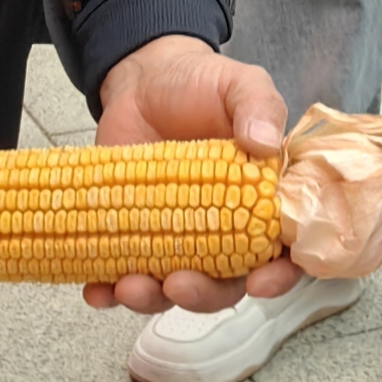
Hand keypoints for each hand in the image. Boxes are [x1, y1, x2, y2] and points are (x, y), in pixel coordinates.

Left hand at [81, 34, 296, 315]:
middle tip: (179, 283)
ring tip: (127, 287)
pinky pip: (125, 275)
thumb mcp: (239, 84)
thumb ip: (259, 107)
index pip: (285, 252)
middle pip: (227, 284)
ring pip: (175, 289)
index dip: (280, 276)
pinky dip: (110, 291)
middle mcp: (226, 231)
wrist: (142, 82)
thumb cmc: (200, 85)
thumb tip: (263, 142)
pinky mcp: (136, 236)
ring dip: (152, 299)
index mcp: (263, 202)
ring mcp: (179, 238)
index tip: (261, 283)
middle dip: (203, 295)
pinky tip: (96, 290)